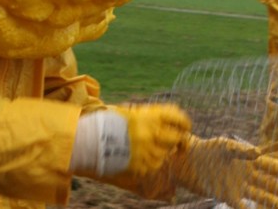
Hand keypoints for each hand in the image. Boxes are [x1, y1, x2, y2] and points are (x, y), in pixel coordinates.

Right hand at [70, 104, 190, 176]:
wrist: (91, 139)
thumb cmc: (111, 122)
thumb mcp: (132, 111)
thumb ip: (152, 115)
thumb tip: (172, 119)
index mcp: (150, 116)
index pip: (178, 117)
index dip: (185, 123)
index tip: (186, 127)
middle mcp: (152, 132)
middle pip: (177, 138)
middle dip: (178, 140)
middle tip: (178, 143)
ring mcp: (147, 150)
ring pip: (165, 153)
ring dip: (161, 151)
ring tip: (149, 148)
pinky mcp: (141, 165)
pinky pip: (154, 165)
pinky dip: (151, 162)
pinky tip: (141, 157)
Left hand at [174, 136, 277, 208]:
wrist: (192, 162)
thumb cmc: (210, 149)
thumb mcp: (225, 146)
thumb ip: (241, 150)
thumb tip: (258, 153)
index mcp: (248, 160)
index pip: (268, 165)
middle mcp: (246, 174)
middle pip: (267, 182)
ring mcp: (239, 186)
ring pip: (258, 195)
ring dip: (269, 199)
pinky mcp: (229, 196)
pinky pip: (242, 206)